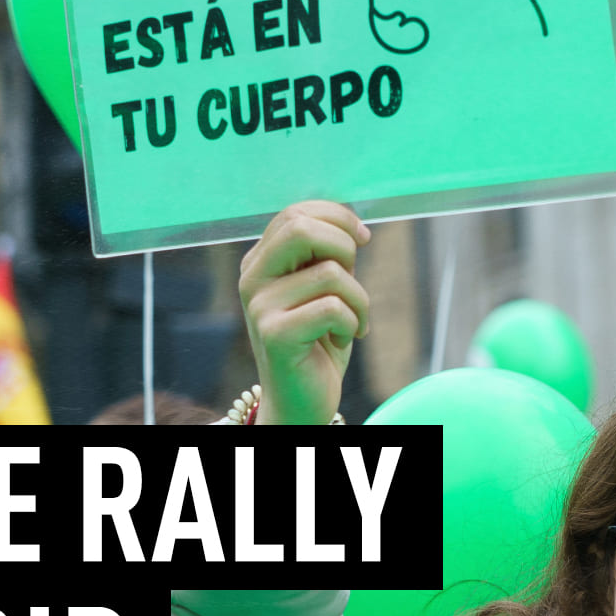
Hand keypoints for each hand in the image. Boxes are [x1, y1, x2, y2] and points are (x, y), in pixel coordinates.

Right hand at [238, 201, 370, 424]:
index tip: (363, 239)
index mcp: (260, 261)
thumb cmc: (318, 341)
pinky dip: (353, 323)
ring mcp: (260, 306)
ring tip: (354, 321)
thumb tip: (354, 227)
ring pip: (330, 273)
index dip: (337, 217)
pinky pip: (334, 308)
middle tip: (355, 278)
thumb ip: (327, 256)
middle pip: (300, 227)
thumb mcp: (322, 290)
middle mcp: (252, 279)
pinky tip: (342, 339)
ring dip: (360, 298)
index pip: (295, 213)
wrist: (300, 401)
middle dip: (344, 246)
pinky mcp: (275, 334)